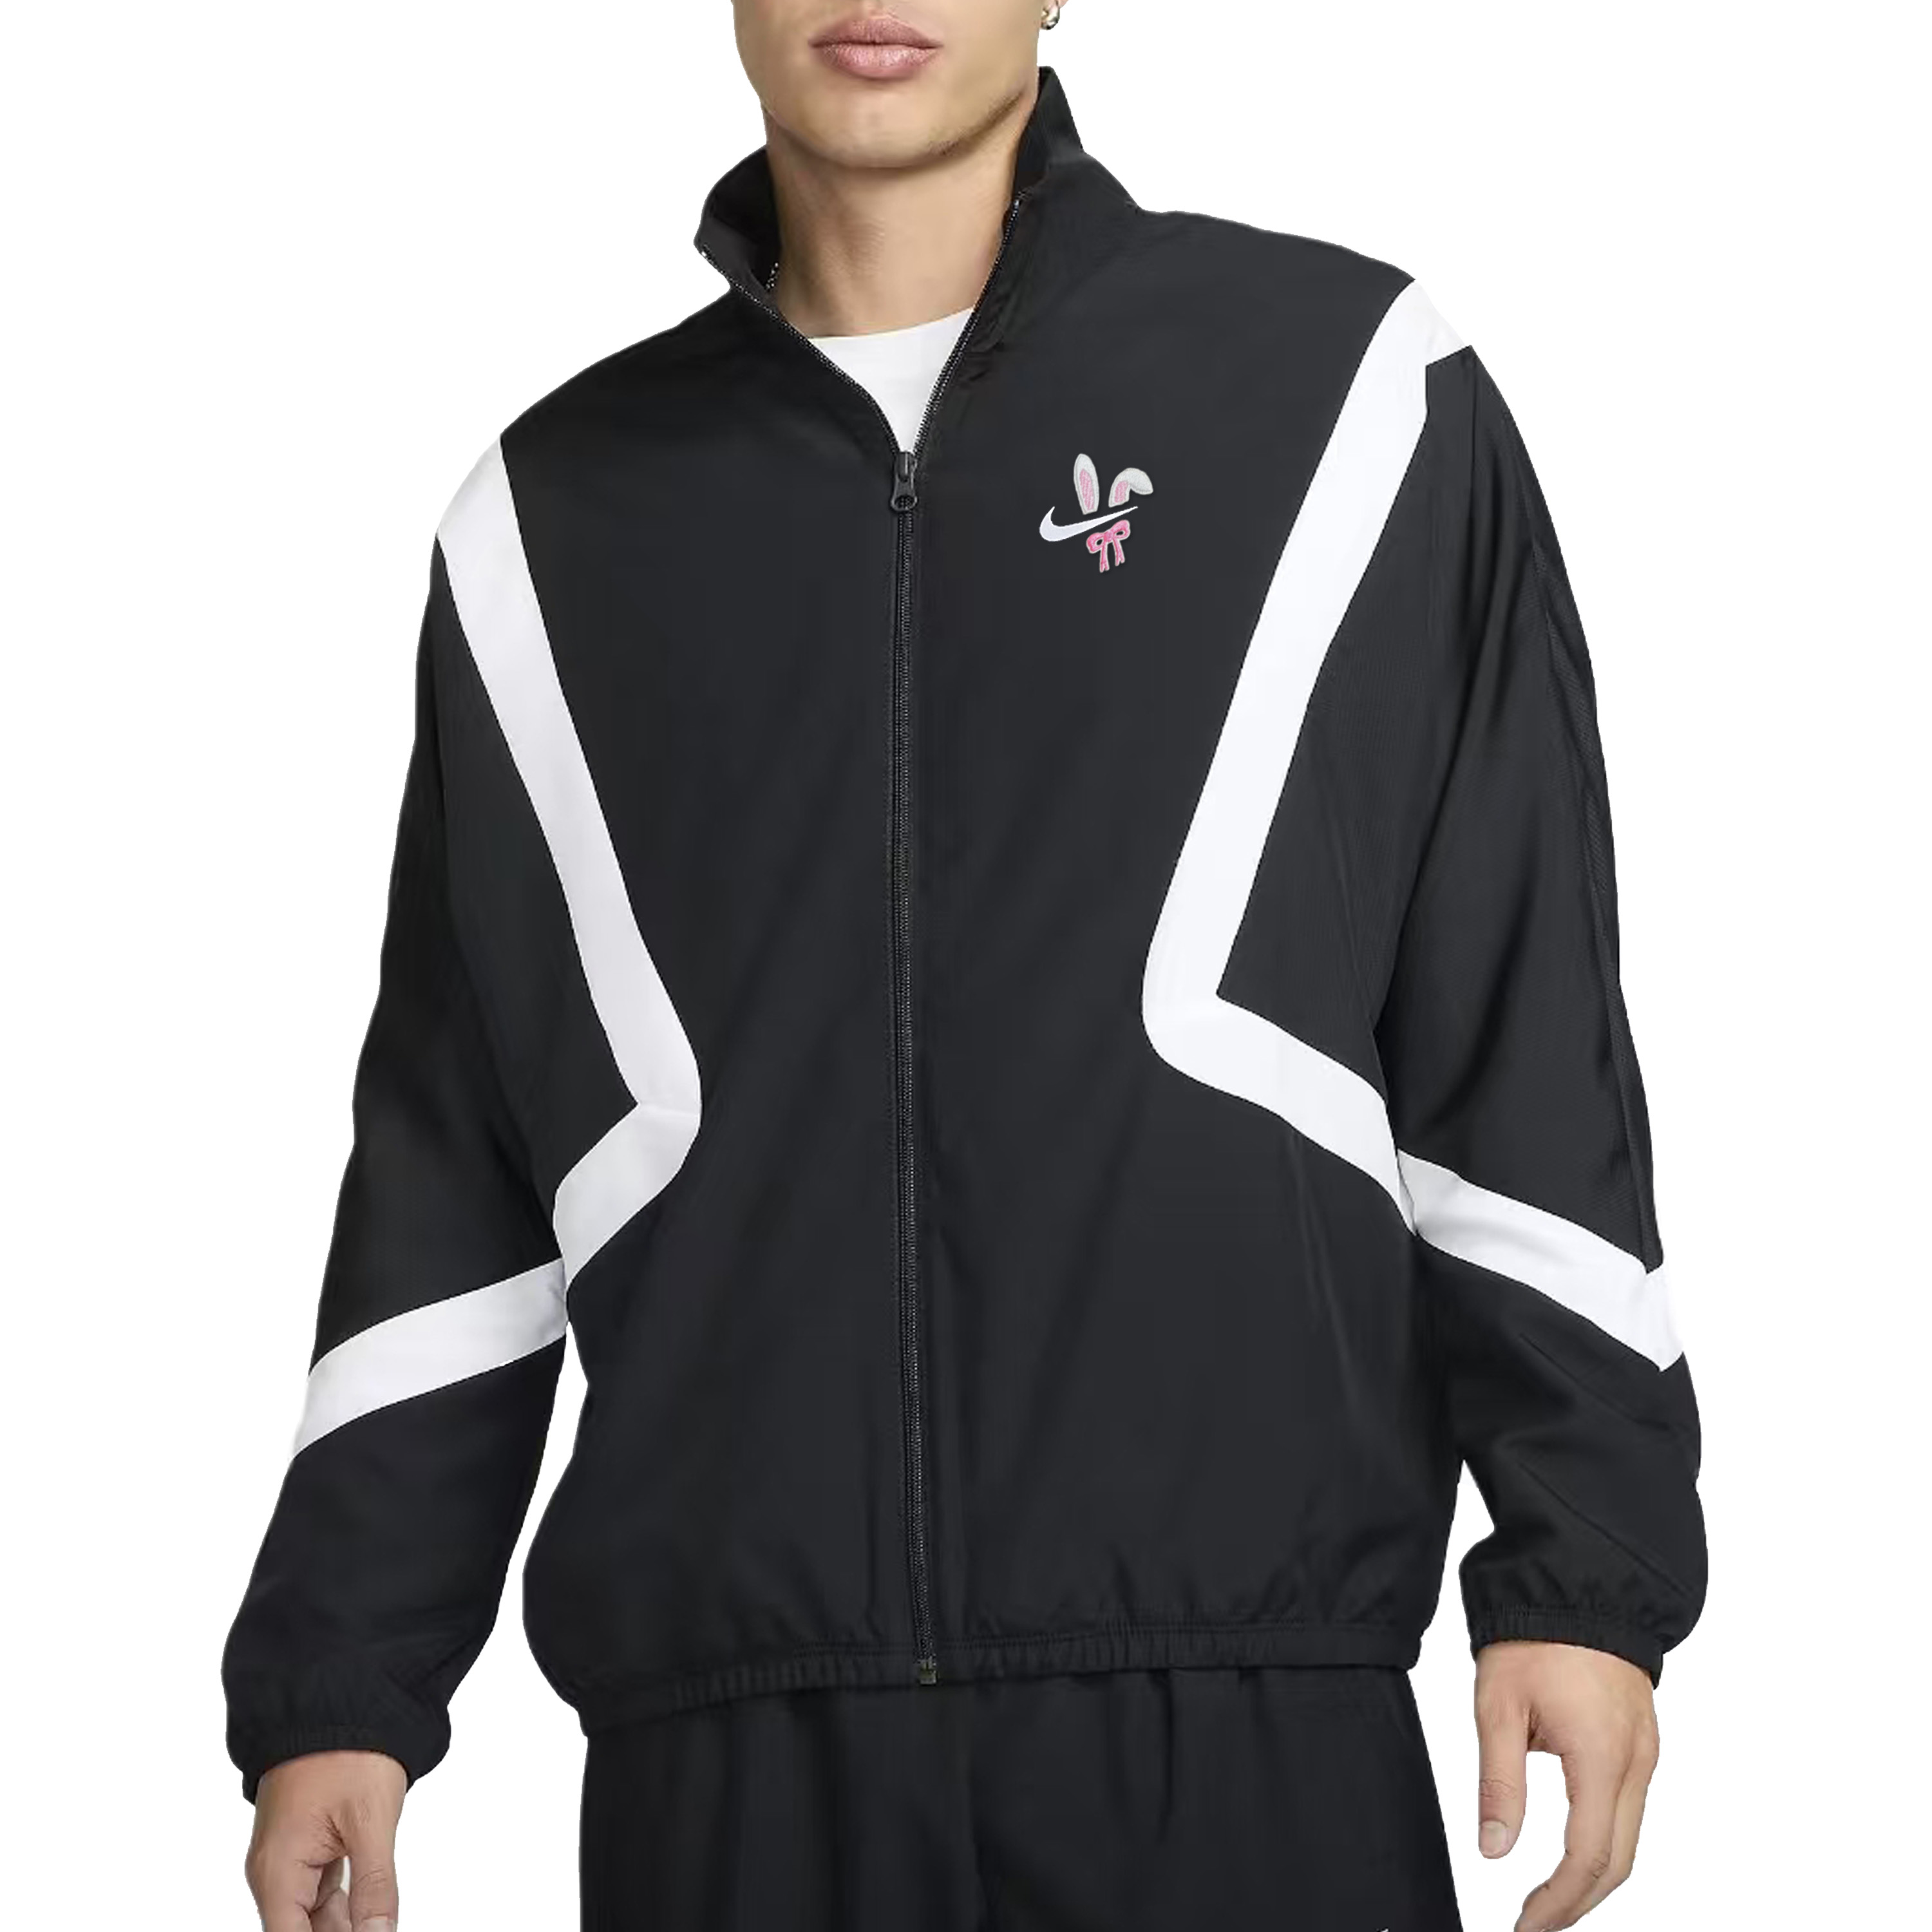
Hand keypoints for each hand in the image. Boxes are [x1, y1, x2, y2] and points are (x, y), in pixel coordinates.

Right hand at [244, 1749, 407, 1931]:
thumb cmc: (348, 1751)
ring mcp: (287, 1859)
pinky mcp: (304, 1847)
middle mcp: (273, 1871)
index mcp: (277, 1871)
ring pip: (310, 1917)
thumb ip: (374, 1886)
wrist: (338, 1698)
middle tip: (376, 1926)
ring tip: (375, 1923)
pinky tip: (368, 1917)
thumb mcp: (370, 1821)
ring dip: (342, 1927)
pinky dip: (342, 1908)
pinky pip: (318, 1892)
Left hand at [1473, 1639, 1659, 1931]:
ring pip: (1629, 1837)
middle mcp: (1637, 1761)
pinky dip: (1603, 1839)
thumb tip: (1494, 1851)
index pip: (1587, 1858)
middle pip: (1618, 1860)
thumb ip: (1499, 1782)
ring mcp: (1646, 1750)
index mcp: (1602, 1756)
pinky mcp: (1642, 1739)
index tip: (1524, 1926)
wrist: (1579, 1578)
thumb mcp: (1498, 1704)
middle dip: (1578, 1902)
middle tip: (1534, 1924)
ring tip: (1546, 1898)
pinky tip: (1568, 1847)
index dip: (1557, 1903)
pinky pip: (1630, 1806)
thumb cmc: (1534, 1633)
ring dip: (1593, 1875)